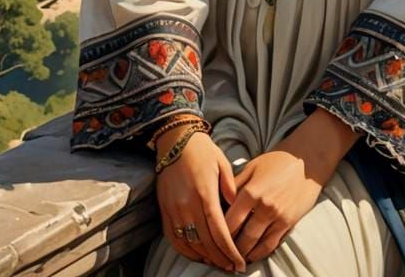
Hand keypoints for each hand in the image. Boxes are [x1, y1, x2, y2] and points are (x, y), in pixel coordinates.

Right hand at [156, 125, 246, 272]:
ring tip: (219, 263)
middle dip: (221, 259)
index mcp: (205, 193)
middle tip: (233, 268)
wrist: (175, 139)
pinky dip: (187, 251)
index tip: (240, 264)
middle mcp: (187, 205)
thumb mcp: (223, 163)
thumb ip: (231, 188)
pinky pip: (174, 239)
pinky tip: (198, 255)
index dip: (230, 251)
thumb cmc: (203, 150)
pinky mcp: (164, 210)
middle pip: (206, 243)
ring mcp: (173, 209)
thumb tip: (238, 209)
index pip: (219, 232)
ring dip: (205, 258)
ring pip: (190, 244)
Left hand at [223, 109, 359, 263]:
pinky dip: (259, 253)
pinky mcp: (288, 223)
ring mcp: (277, 217)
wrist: (306, 161)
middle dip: (228, 247)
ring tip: (232, 259)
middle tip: (219, 254)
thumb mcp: (252, 166)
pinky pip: (271, 244)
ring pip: (255, 244)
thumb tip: (219, 201)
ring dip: (242, 253)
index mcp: (251, 191)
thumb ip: (235, 184)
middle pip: (240, 236)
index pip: (229, 220)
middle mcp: (263, 207)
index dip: (218, 232)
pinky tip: (250, 256)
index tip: (211, 238)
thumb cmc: (276, 161)